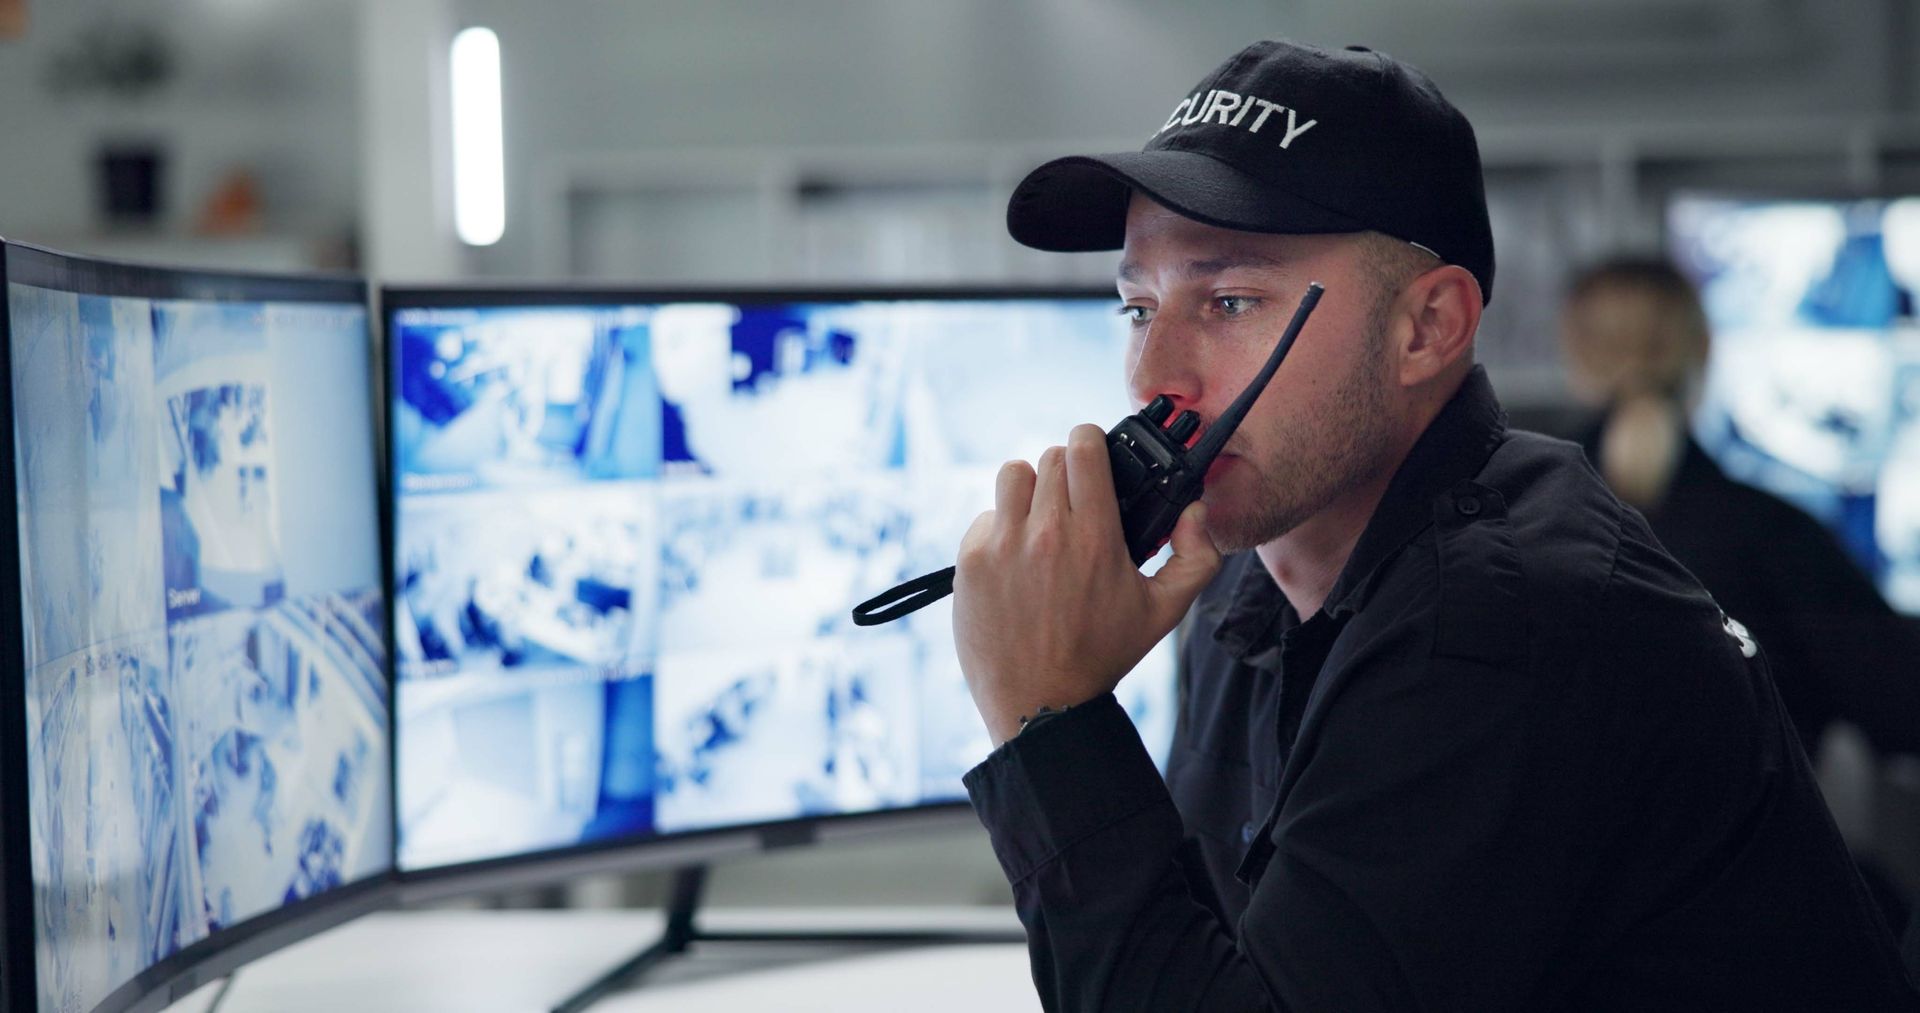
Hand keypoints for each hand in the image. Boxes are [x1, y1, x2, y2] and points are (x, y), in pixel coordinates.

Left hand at [954, 423, 1221, 745]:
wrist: (1042, 704)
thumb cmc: (1103, 655)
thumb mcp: (1166, 610)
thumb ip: (1196, 555)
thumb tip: (1195, 509)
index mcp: (1095, 536)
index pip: (1083, 446)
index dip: (1090, 443)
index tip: (1094, 458)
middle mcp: (1046, 533)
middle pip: (1051, 457)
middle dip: (1067, 474)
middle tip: (1074, 504)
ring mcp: (1002, 545)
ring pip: (1013, 475)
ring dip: (1029, 490)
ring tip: (1041, 522)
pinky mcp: (970, 562)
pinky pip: (985, 516)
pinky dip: (1001, 529)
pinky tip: (1017, 560)